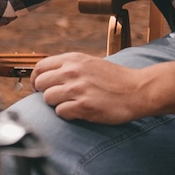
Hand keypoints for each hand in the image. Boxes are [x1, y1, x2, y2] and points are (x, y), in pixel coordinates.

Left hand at [31, 53, 174, 123]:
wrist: (138, 90)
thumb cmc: (114, 79)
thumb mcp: (90, 63)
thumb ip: (69, 66)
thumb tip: (47, 76)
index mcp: (73, 59)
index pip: (40, 67)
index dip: (36, 79)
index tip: (40, 87)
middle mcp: (72, 71)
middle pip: (40, 83)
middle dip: (45, 93)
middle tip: (56, 98)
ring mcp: (78, 88)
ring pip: (48, 99)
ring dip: (57, 104)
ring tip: (71, 104)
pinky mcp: (84, 106)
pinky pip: (61, 112)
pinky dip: (67, 115)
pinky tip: (79, 112)